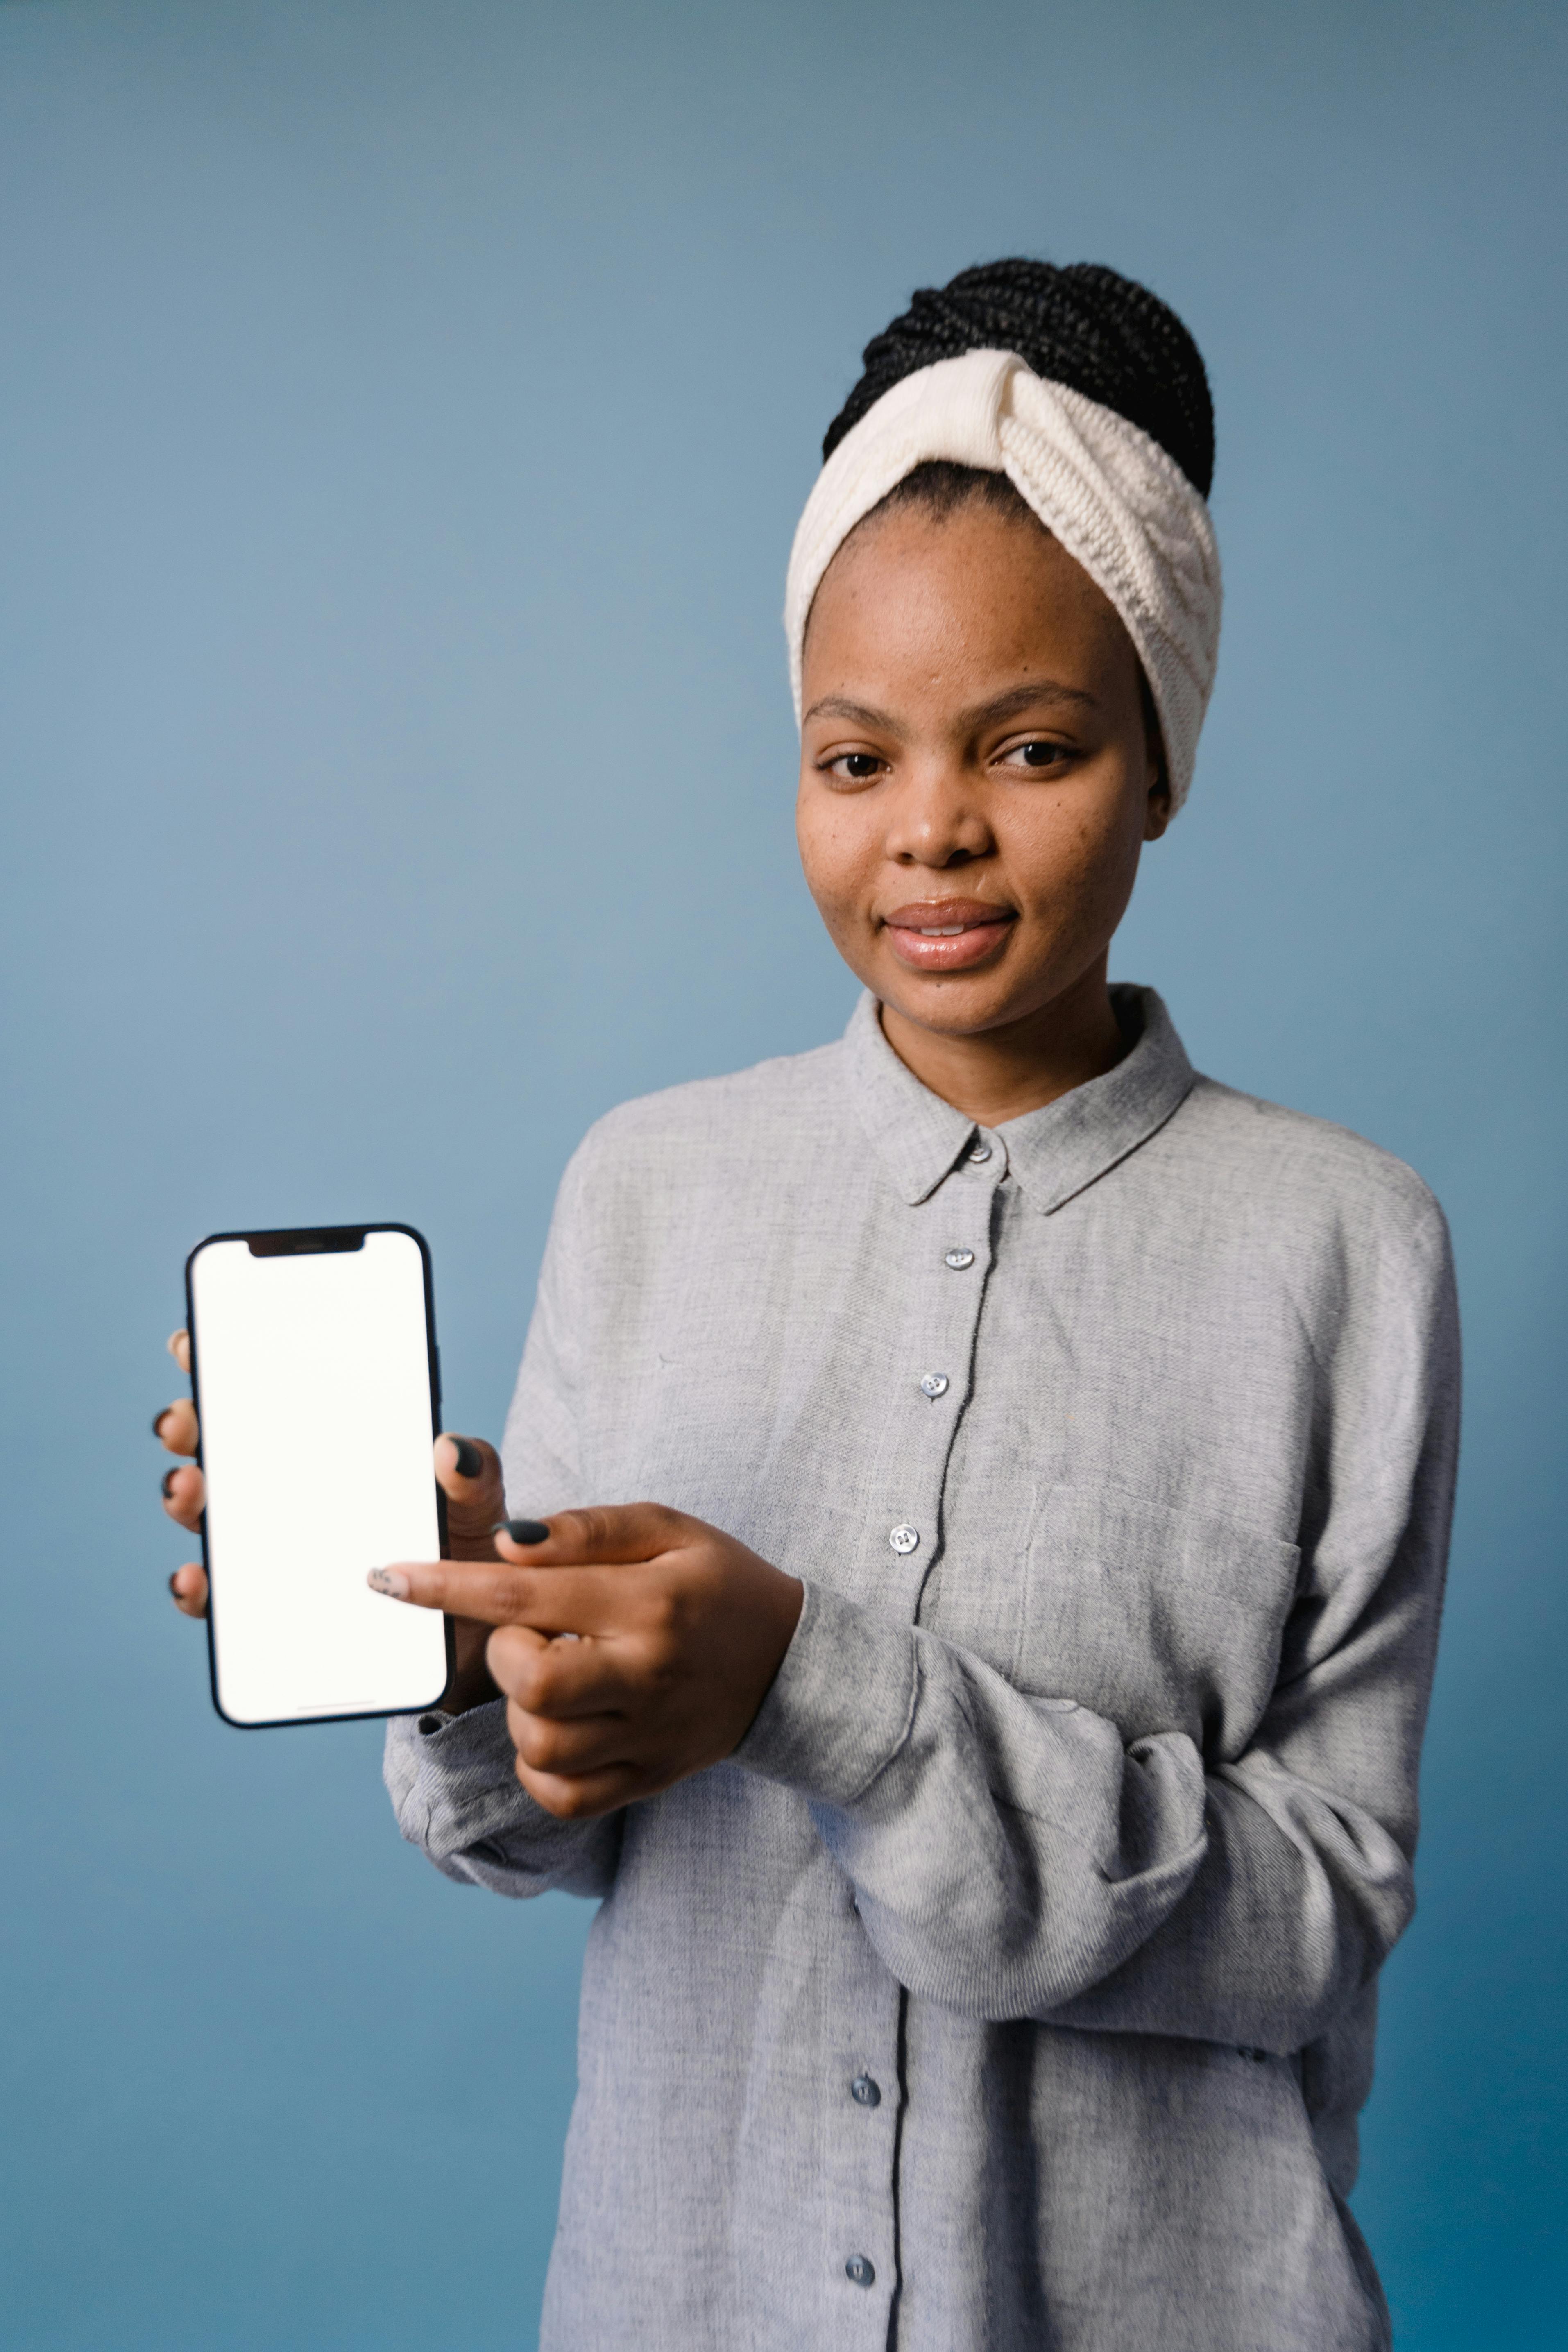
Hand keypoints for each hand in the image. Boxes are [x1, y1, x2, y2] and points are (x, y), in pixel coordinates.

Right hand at [152, 1327, 508, 1710]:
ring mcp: (272, 1550)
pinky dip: (199, 1589)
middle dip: (191, 1427)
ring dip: (184, 1499)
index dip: (224, 1367)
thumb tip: (452, 1449)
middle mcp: (287, 1493)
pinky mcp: (269, 1613)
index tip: (191, 1344)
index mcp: (329, 1450)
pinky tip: (195, 1578)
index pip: (268, 1399)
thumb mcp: (474, 1506)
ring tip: (188, 1487)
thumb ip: (472, 1475)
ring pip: (208, 1518)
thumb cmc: (464, 1553)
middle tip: (186, 1419)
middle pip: (222, 1450)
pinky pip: (222, 1601)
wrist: (467, 1635)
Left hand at [368, 1504, 804, 1817]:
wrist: (793, 1664)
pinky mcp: (646, 1778)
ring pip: (540, 1745)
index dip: (446, 1586)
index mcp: (649, 1601)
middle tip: (531, 1630)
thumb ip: (584, 1532)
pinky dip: (538, 1765)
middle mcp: (648, 1673)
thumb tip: (504, 1544)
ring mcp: (648, 1735)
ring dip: (522, 1707)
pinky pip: (561, 1796)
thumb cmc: (718, 1582)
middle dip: (503, 1651)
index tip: (389, 1577)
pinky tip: (555, 1724)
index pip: (526, 1595)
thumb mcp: (666, 1528)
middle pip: (532, 1683)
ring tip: (553, 1671)